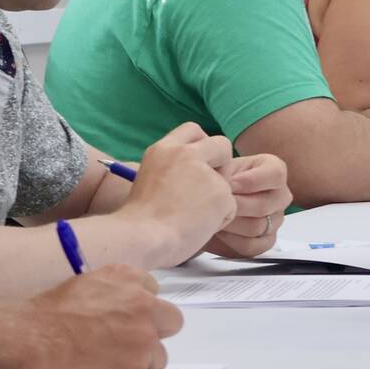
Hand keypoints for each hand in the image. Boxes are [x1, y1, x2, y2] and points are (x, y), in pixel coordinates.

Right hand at [29, 265, 181, 368]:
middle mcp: (141, 302)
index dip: (140, 307)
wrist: (37, 343)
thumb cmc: (47, 316)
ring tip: (113, 365)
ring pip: (160, 352)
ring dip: (143, 359)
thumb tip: (116, 308)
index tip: (127, 318)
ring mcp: (145, 333)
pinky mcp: (141, 362)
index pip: (151, 288)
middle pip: (170, 318)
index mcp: (125, 276)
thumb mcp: (82, 288)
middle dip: (154, 331)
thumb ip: (110, 294)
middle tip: (130, 343)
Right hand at [119, 123, 236, 266]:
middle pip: (221, 144)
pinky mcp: (221, 193)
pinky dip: (219, 220)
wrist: (142, 238)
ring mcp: (205, 172)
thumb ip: (172, 172)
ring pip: (227, 182)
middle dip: (222, 164)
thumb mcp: (149, 180)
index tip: (199, 164)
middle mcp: (185, 154)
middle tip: (208, 189)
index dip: (203, 145)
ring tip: (193, 218)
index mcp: (163, 149)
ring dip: (217, 200)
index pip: (193, 130)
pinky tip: (198, 229)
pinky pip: (230, 207)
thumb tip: (190, 180)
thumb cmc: (139, 221)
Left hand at [203, 154, 292, 258]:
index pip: (275, 174)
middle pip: (264, 205)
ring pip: (257, 227)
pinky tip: (220, 230)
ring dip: (231, 223)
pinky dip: (231, 240)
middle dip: (235, 206)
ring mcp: (275, 220)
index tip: (230, 184)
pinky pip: (252, 246)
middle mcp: (280, 196)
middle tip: (216, 204)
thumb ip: (225, 170)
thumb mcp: (220, 167)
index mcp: (274, 171)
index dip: (251, 181)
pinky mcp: (265, 241)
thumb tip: (225, 183)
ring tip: (214, 216)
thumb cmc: (217, 180)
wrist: (209, 202)